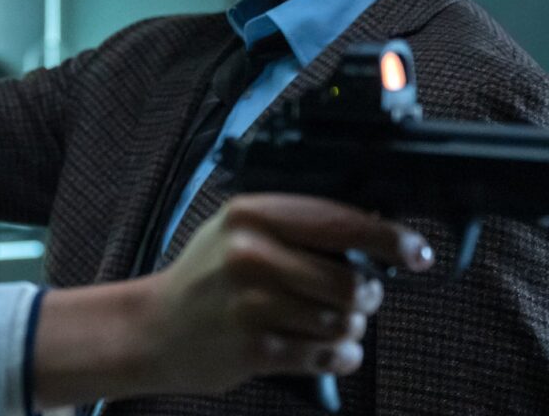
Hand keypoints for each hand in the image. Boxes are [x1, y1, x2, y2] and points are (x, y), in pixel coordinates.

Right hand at [31, 193, 433, 407]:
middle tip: (356, 298)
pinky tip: (324, 349)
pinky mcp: (254, 348)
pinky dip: (337, 356)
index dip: (389, 239)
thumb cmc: (207, 278)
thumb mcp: (238, 231)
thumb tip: (377, 233)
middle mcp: (249, 255)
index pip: (341, 222)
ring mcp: (250, 304)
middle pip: (351, 282)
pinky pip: (327, 355)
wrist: (155, 328)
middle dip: (366, 296)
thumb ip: (296, 227)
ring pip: (343, 322)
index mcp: (250, 215)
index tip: (415, 254)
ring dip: (349, 329)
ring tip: (326, 324)